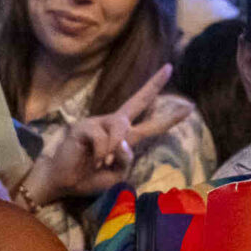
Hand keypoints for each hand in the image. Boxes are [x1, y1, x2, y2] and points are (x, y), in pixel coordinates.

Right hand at [19, 65, 188, 207]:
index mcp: (123, 137)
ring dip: (114, 149)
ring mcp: (97, 122)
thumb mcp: (116, 174)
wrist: (62, 182)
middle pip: (137, 101)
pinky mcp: (83, 126)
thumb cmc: (89, 177)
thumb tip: (123, 142)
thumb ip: (126, 160)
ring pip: (120, 125)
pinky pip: (102, 136)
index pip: (150, 124)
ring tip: (102, 163)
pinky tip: (93, 160)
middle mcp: (112, 125)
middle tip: (169, 68)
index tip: (188, 107)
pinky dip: (102, 152)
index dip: (168, 117)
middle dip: (153, 85)